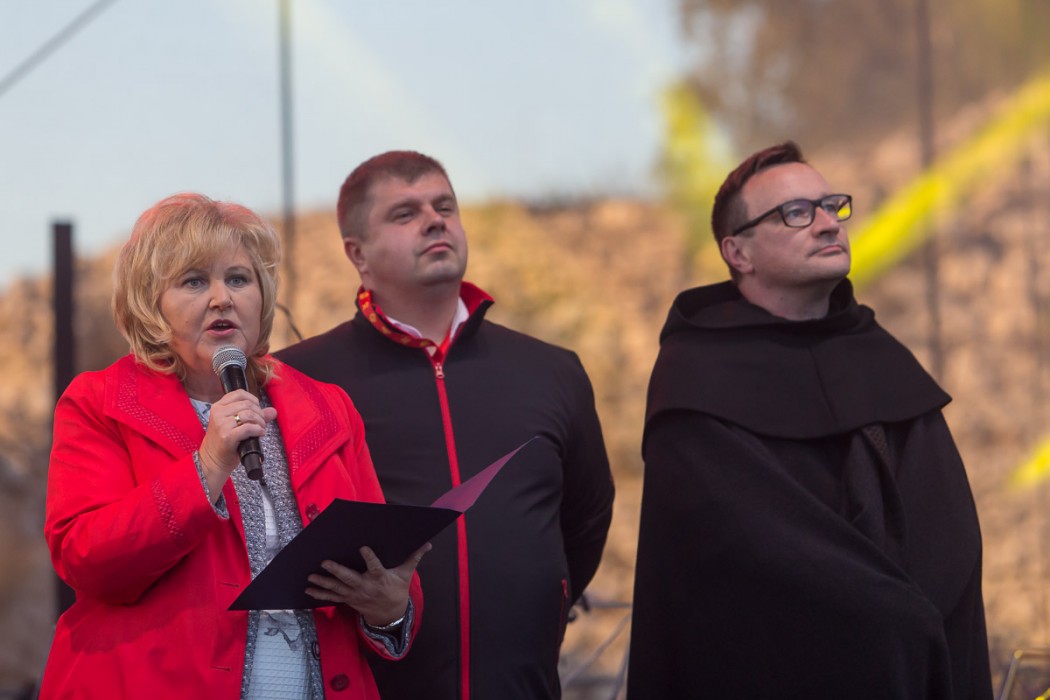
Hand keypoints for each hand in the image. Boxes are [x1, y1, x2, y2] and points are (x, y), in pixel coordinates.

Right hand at [197, 389, 276, 500]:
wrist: (212, 461)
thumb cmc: (224, 442)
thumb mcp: (236, 424)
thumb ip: (254, 416)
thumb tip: (273, 411)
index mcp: (218, 406)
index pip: (240, 393)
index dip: (254, 400)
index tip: (257, 410)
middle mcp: (218, 412)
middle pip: (248, 404)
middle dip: (259, 414)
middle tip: (261, 423)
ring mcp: (222, 424)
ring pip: (249, 414)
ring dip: (260, 422)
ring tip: (261, 429)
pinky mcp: (227, 436)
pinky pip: (248, 428)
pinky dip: (258, 430)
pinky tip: (259, 434)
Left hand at [306, 542, 430, 624]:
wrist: (390, 615)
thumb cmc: (397, 590)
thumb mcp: (406, 575)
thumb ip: (414, 558)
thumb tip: (428, 544)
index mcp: (380, 578)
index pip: (374, 567)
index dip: (369, 558)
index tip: (363, 547)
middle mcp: (365, 587)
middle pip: (349, 578)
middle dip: (336, 570)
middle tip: (325, 562)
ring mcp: (354, 595)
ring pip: (336, 588)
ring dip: (322, 583)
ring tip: (310, 576)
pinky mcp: (348, 599)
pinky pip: (332, 597)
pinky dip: (319, 594)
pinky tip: (308, 590)